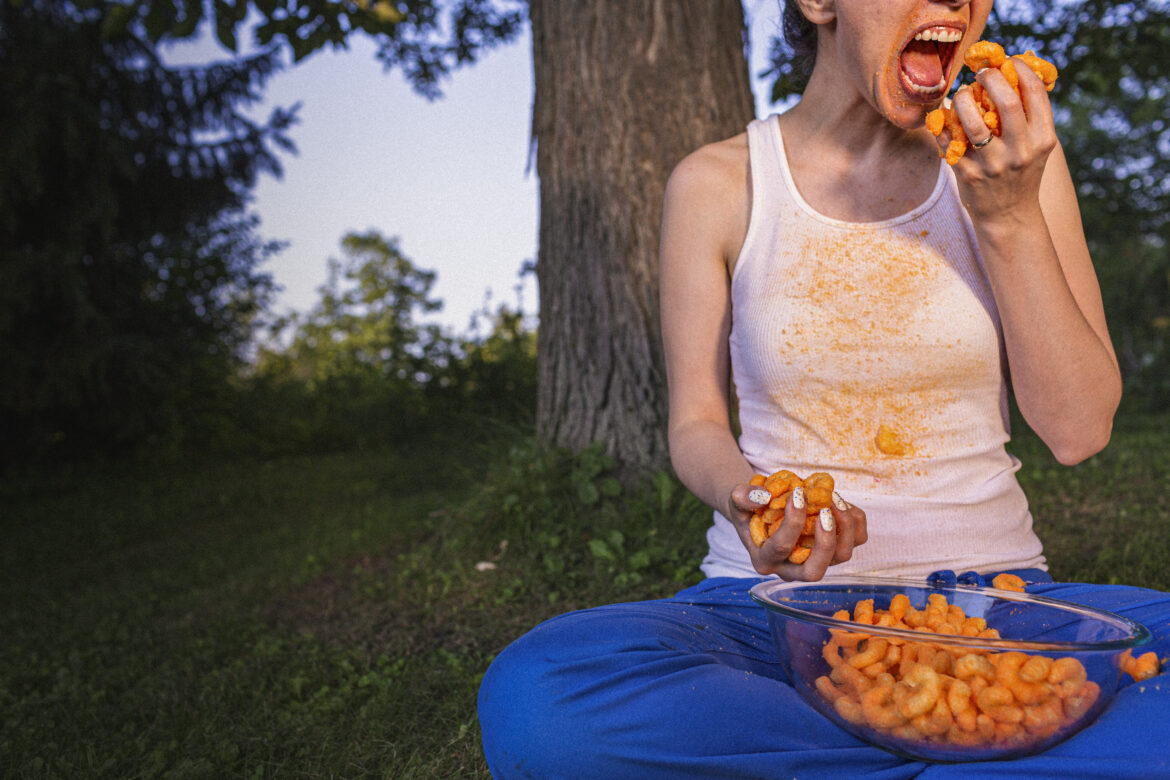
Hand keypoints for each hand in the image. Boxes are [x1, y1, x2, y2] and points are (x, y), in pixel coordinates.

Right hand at [727, 483, 867, 580]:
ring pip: (841, 556)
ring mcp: (816, 560)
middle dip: (825, 541)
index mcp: (765, 560)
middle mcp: (792, 568)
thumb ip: (743, 497)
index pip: (781, 548)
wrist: (764, 509)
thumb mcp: (737, 499)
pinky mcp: (834, 550)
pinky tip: (840, 502)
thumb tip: (764, 496)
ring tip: (834, 499)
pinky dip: (855, 520)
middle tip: (825, 510)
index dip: (792, 521)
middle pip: (815, 571)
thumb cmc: (750, 507)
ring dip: (844, 526)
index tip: (797, 494)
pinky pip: (856, 541)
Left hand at [942, 58, 1057, 221]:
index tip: (1008, 62)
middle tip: (981, 74)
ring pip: (972, 120)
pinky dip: (943, 123)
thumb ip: (1030, 112)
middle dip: (991, 79)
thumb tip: (1018, 65)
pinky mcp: (967, 174)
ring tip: (963, 95)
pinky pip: (948, 140)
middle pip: (1006, 102)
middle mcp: (1021, 151)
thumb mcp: (1037, 144)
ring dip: (963, 99)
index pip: (1035, 92)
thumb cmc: (1022, 171)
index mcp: (1043, 139)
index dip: (1019, 69)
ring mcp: (993, 164)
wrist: (1009, 216)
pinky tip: (946, 117)